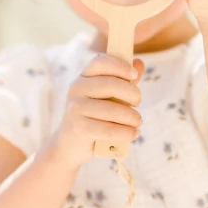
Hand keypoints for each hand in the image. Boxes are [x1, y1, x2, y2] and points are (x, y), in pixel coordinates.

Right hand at [44, 54, 144, 168]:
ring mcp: (76, 108)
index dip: (120, 65)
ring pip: (113, 110)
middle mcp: (76, 89)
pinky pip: (110, 129)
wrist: (69, 145)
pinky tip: (133, 134)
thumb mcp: (106, 97)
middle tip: (138, 103)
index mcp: (83, 77)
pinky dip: (126, 132)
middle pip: (111, 85)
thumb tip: (139, 63)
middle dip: (132, 94)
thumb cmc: (93, 117)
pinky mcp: (80, 127)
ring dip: (132, 118)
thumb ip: (123, 81)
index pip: (100, 62)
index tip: (135, 76)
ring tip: (138, 122)